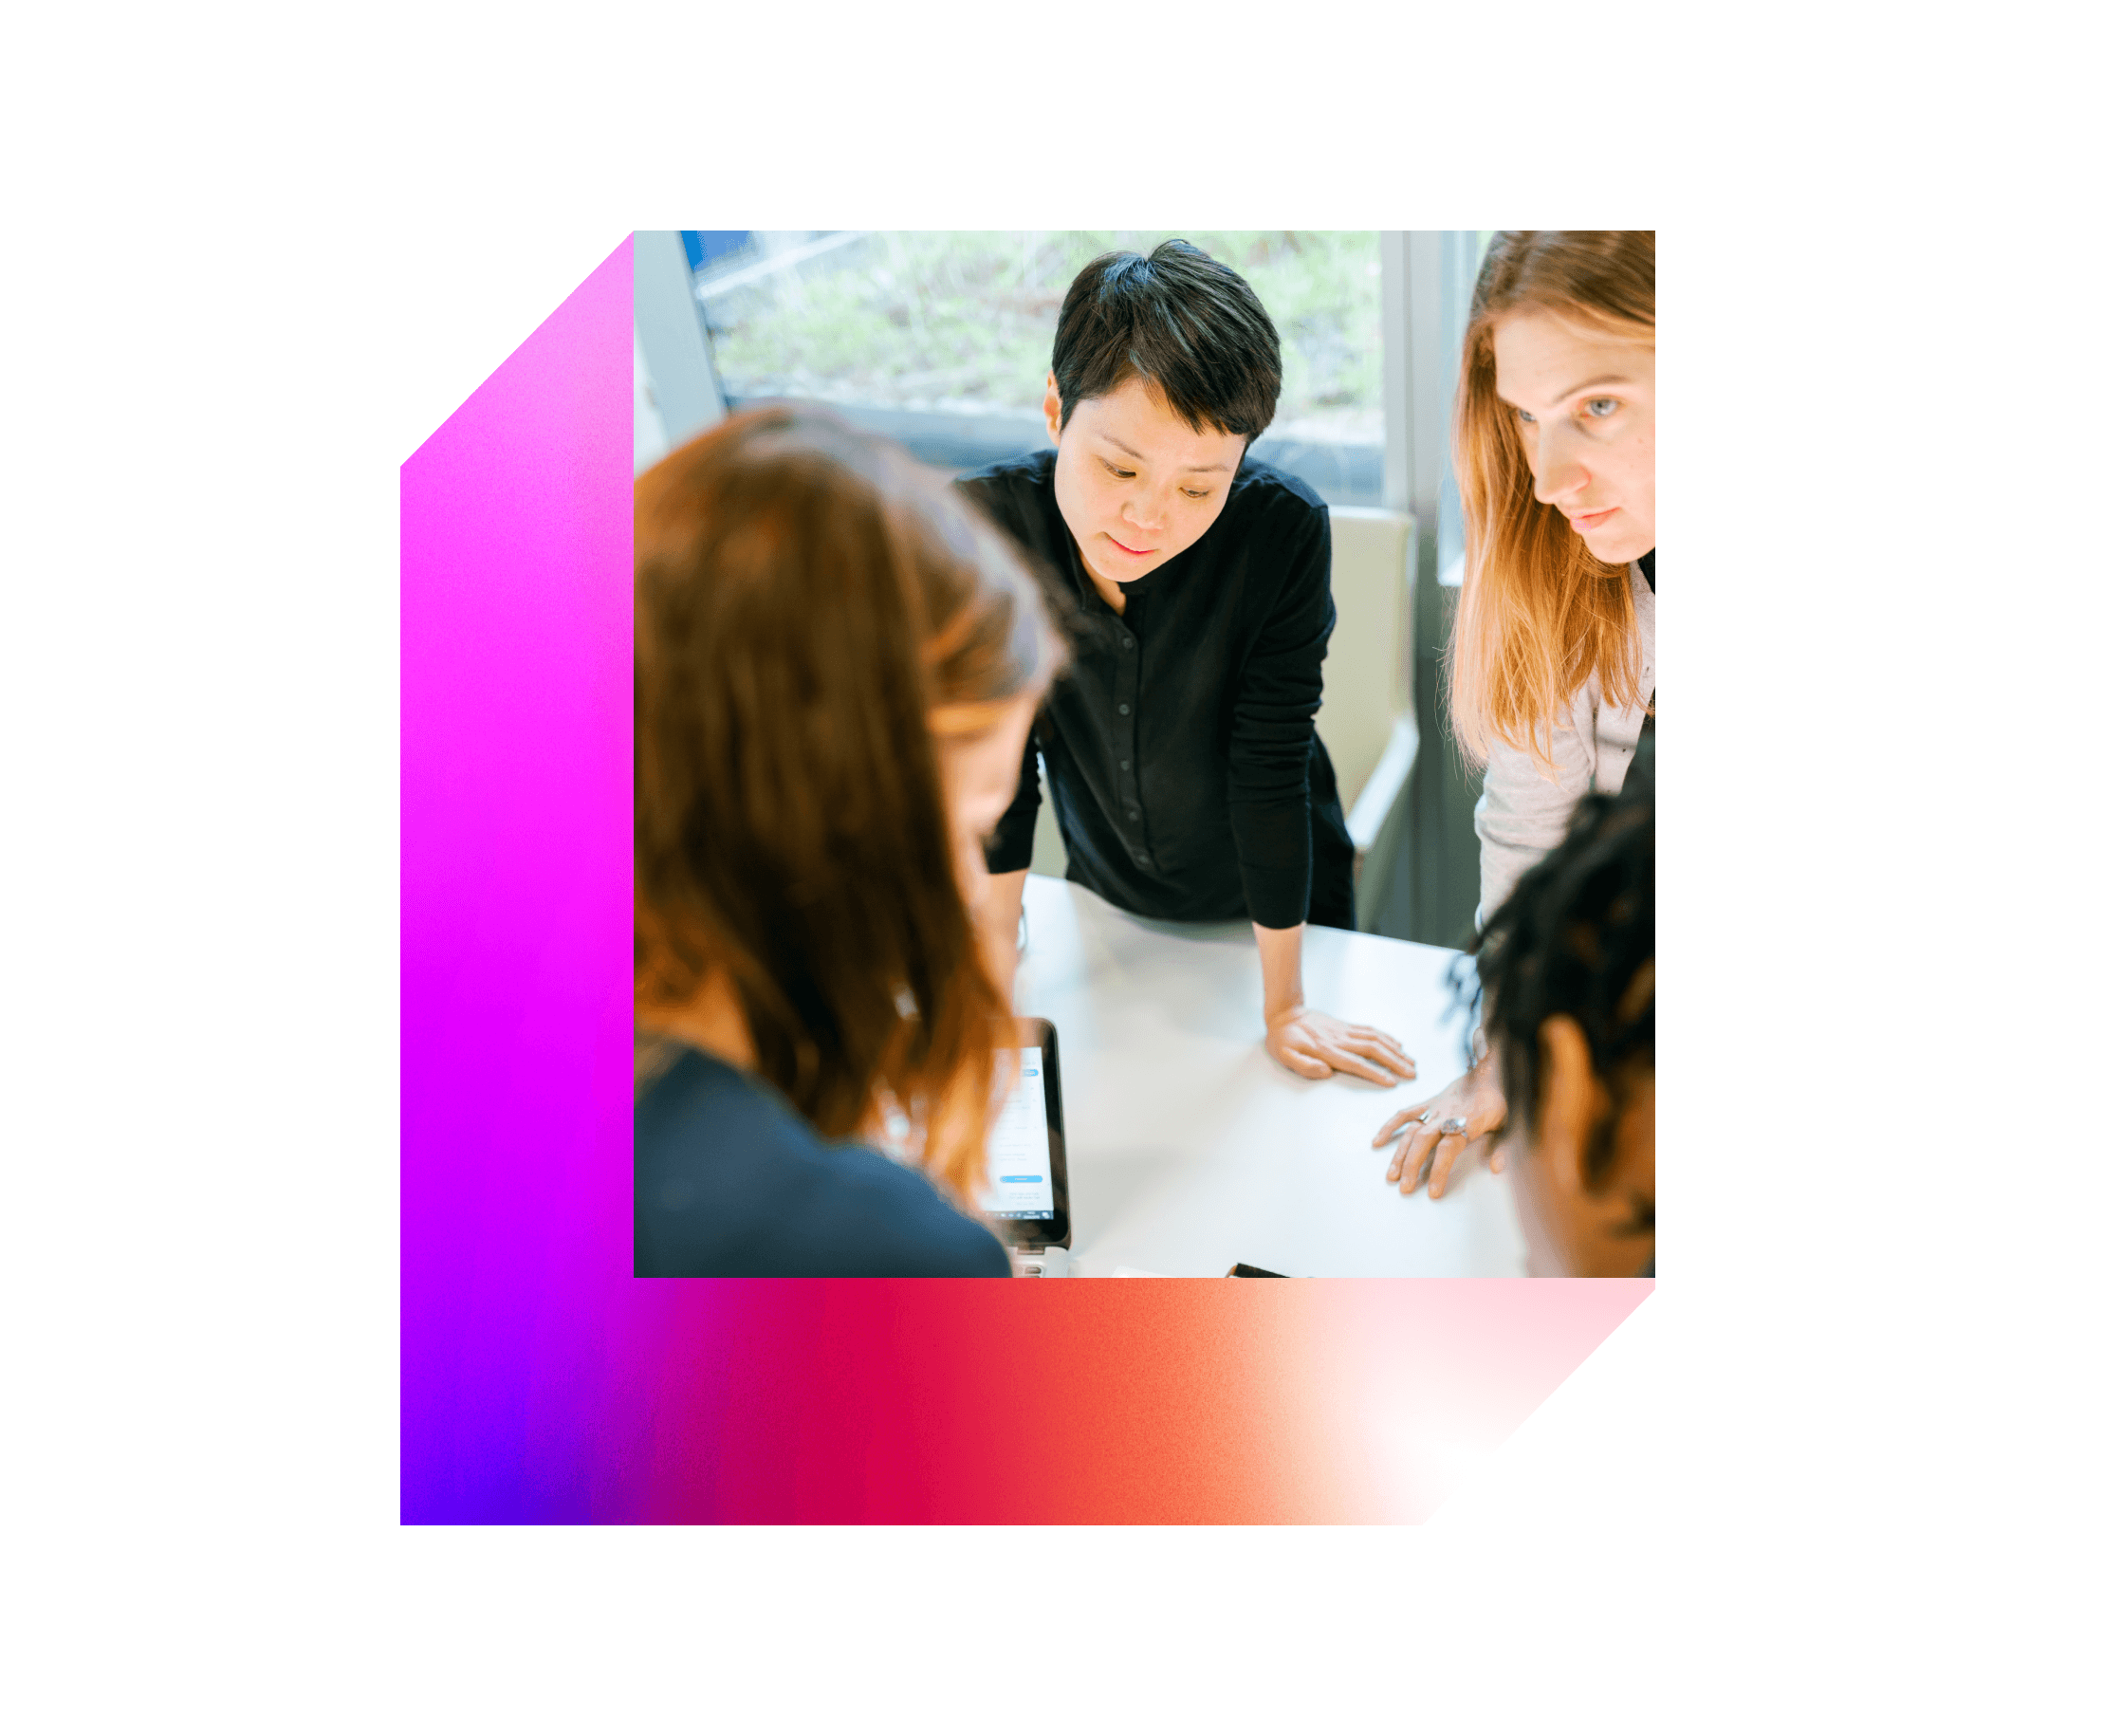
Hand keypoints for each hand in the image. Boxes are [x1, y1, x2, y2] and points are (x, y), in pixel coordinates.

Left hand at [1265, 1007, 1415, 1085]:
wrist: (1284, 1014)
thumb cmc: (1283, 1040)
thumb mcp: (1285, 1057)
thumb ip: (1305, 1066)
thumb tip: (1327, 1072)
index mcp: (1326, 1050)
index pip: (1356, 1063)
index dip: (1375, 1073)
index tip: (1392, 1082)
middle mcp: (1339, 1039)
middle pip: (1373, 1050)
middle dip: (1395, 1062)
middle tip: (1412, 1073)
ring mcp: (1344, 1031)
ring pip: (1375, 1039)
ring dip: (1395, 1050)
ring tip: (1411, 1061)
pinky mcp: (1346, 1026)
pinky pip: (1370, 1030)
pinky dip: (1386, 1037)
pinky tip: (1397, 1044)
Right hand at [1373, 1055, 1507, 1197]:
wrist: (1492, 1070)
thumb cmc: (1502, 1099)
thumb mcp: (1511, 1123)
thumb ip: (1503, 1146)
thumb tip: (1496, 1168)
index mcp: (1467, 1121)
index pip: (1448, 1149)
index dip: (1439, 1170)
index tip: (1432, 1191)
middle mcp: (1446, 1115)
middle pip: (1423, 1141)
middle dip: (1411, 1165)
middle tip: (1405, 1188)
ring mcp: (1434, 1108)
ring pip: (1411, 1131)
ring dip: (1400, 1153)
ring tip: (1391, 1175)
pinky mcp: (1428, 1103)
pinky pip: (1405, 1113)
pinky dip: (1389, 1126)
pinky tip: (1377, 1142)